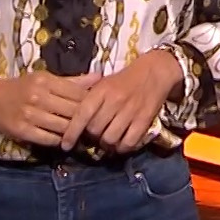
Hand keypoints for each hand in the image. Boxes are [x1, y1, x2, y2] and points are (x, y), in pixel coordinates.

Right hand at [0, 71, 98, 145]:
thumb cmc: (22, 87)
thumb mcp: (45, 78)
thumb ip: (72, 81)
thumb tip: (99, 77)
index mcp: (46, 81)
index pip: (78, 94)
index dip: (91, 103)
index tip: (98, 109)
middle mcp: (38, 97)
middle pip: (73, 111)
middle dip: (85, 119)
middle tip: (94, 125)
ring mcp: (30, 115)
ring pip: (63, 127)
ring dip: (74, 132)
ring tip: (80, 134)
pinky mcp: (23, 131)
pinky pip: (49, 139)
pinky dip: (59, 141)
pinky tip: (63, 139)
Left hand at [59, 51, 184, 153]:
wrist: (155, 71)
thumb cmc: (124, 79)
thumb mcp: (103, 83)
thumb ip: (88, 99)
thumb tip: (72, 121)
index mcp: (102, 90)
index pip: (82, 115)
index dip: (71, 132)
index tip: (65, 145)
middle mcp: (115, 101)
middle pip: (95, 130)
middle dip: (92, 136)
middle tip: (95, 134)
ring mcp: (131, 111)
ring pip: (110, 139)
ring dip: (106, 143)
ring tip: (108, 138)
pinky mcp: (145, 120)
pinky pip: (129, 143)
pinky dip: (122, 147)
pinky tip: (121, 143)